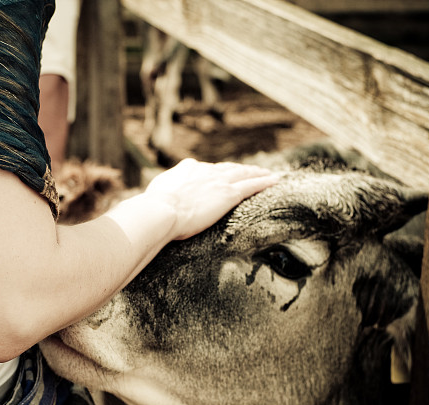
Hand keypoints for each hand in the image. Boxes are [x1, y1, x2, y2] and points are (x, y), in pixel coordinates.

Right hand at [144, 158, 278, 239]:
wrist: (160, 212)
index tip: (220, 174)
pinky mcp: (229, 194)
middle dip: (239, 169)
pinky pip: (252, 186)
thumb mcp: (155, 194)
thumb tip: (154, 199)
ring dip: (257, 173)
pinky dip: (265, 181)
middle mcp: (205, 171)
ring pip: (243, 174)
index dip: (216, 172)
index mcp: (187, 169)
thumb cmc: (152, 209)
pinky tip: (276, 180)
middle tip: (251, 170)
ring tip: (268, 174)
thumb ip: (162, 192)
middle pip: (227, 168)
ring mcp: (218, 182)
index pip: (205, 169)